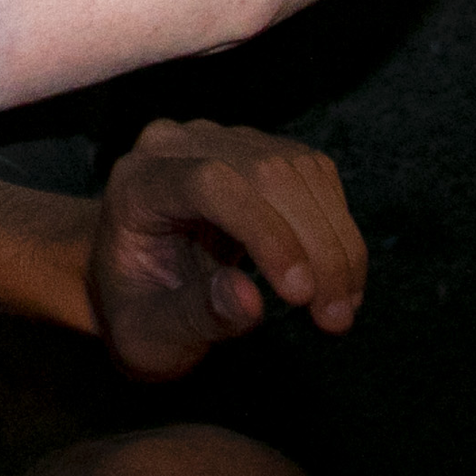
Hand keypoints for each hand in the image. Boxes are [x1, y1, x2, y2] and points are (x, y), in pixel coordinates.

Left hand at [84, 120, 366, 378]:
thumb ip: (194, 315)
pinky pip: (317, 177)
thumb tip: (249, 299)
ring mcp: (222, 141)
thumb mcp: (150, 335)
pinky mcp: (260, 151)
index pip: (209, 182)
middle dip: (315, 246)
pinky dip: (338, 231)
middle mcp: (178, 145)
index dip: (265, 232)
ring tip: (339, 309)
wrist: (136, 284)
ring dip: (336, 243)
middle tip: (334, 318)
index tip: (299, 294)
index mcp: (139, 182)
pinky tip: (337, 281)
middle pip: (267, 172)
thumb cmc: (136, 314)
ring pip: (302, 172)